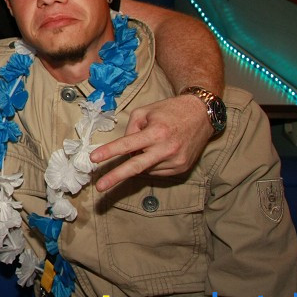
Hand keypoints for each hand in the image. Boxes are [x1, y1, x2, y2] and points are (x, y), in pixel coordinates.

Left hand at [91, 94, 212, 191]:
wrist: (202, 114)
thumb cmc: (170, 110)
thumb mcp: (145, 111)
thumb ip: (130, 129)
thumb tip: (124, 148)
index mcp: (156, 132)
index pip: (128, 144)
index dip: (109, 152)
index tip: (93, 159)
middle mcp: (167, 149)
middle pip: (135, 167)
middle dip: (116, 177)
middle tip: (100, 186)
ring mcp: (175, 161)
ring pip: (145, 168)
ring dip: (140, 159)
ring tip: (151, 144)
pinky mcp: (181, 168)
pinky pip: (156, 171)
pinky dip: (151, 163)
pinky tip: (158, 151)